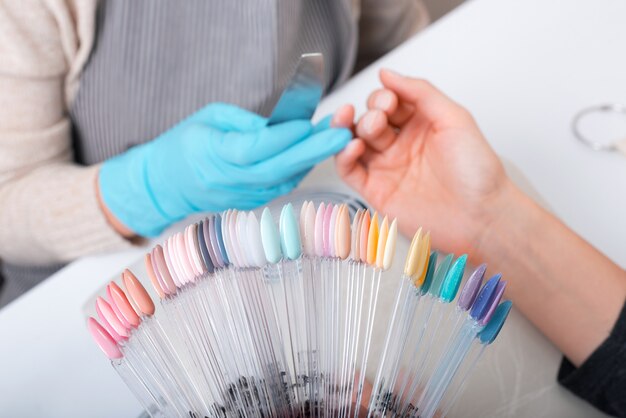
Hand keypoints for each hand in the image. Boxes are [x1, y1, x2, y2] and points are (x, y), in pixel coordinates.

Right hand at [99, 103, 350, 236]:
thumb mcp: (210, 118)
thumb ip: (247, 122)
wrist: (166, 184)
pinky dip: (302, 167)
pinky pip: (283, 184)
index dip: (284, 137)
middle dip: (314, 150)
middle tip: (344, 134)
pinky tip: (318, 150)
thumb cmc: (185, 143)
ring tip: (340, 135)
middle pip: (280, 168)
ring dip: (314, 158)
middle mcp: (231, 181)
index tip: (308, 122)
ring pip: (287, 178)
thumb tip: (287, 122)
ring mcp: (243, 196)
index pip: (256, 149)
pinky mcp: (253, 202)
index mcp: (214, 156)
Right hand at [332, 70, 509, 255]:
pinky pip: (350, 170)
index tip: (390, 102)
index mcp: (420, 125)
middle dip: (370, 113)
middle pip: (369, 120)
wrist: (481, 216)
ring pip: (354, 142)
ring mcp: (387, 168)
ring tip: (349, 121)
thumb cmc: (477, 171)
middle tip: (380, 118)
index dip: (383, 98)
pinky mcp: (376, 191)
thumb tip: (387, 74)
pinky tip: (351, 146)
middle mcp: (401, 145)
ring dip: (347, 128)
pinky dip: (343, 156)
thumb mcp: (454, 117)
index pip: (388, 102)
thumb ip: (420, 92)